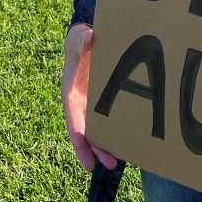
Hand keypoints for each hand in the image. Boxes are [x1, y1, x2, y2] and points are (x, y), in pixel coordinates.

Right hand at [62, 24, 117, 171]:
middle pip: (87, 134)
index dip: (80, 145)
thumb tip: (89, 38)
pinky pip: (109, 119)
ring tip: (121, 159)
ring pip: (99, 130)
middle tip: (112, 164)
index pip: (74, 126)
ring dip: (107, 145)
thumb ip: (82, 40)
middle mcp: (80, 105)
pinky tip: (130, 139)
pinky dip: (116, 130)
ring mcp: (92, 104)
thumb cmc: (80, 40)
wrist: (87, 38)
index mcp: (71, 96)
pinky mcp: (103, 100)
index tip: (88, 163)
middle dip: (97, 151)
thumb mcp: (79, 39)